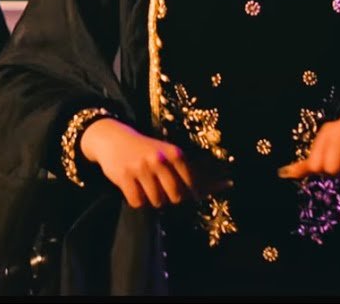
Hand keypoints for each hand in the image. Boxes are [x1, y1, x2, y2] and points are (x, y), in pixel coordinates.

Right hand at [78, 118, 230, 207]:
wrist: (113, 137)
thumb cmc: (148, 150)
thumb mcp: (170, 154)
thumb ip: (194, 171)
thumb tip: (227, 184)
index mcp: (175, 153)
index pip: (191, 186)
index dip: (187, 194)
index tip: (180, 191)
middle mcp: (159, 159)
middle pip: (175, 197)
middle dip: (168, 198)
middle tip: (160, 188)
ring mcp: (141, 168)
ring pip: (156, 201)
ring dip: (151, 199)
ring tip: (145, 186)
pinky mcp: (124, 176)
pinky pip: (137, 201)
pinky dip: (136, 199)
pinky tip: (133, 187)